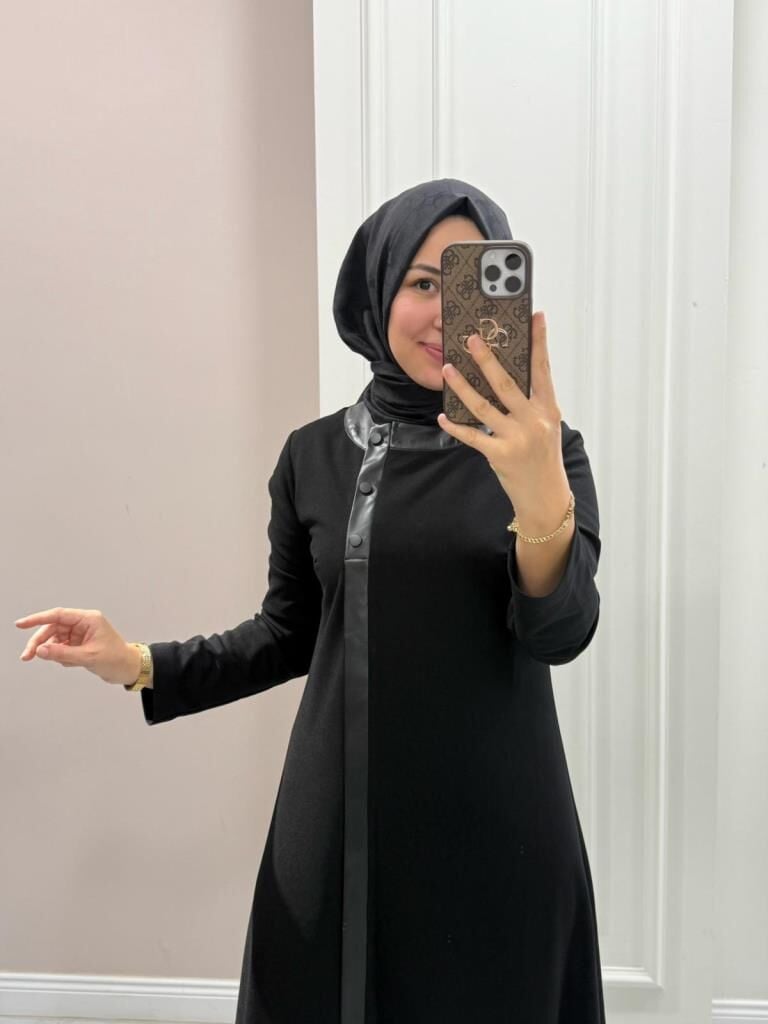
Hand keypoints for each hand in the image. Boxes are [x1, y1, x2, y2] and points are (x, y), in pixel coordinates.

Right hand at [15, 607, 139, 684]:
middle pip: (53, 628)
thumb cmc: (116, 659)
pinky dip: (62, 656)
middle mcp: (84, 624)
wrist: (129, 669)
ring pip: (56, 639)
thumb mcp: (88, 657)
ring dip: (52, 651)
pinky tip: (73, 663)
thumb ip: (62, 653)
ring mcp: (81, 634)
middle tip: (27, 656)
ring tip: (62, 662)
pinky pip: (62, 648)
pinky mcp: (80, 644)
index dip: (37, 619)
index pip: (58, 615)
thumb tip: (40, 650)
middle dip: (40, 641)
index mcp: (88, 619)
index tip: (21, 624)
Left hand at [437, 311, 568, 523]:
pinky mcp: (499, 454)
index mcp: (548, 409)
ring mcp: (516, 438)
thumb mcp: (546, 425)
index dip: (539, 342)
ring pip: (483, 406)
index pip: (542, 369)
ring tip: (448, 369)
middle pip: (506, 383)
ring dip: (463, 386)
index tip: (535, 318)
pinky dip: (455, 425)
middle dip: (487, 359)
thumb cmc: (543, 456)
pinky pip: (472, 435)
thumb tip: (507, 373)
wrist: (545, 496)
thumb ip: (531, 401)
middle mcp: (534, 421)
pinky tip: (443, 415)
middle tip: (472, 339)